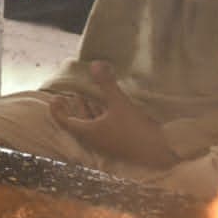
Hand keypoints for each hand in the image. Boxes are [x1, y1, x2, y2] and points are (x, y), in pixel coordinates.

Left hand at [49, 61, 176, 168]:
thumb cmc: (136, 129)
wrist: (162, 153)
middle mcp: (95, 141)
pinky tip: (108, 110)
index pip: (65, 122)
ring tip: (87, 98)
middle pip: (77, 124)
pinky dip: (100, 118)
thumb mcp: (119, 103)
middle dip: (73, 109)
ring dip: (88, 113)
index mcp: (89, 133)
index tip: (56, 98)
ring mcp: (107, 145)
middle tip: (70, 96)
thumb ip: (106, 84)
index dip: (57, 110)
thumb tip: (95, 63)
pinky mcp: (119, 146)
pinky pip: (102, 130)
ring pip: (91, 127)